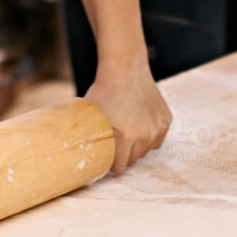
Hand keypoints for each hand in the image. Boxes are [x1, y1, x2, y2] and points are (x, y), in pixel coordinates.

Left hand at [85, 59, 171, 174]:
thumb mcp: (90, 117)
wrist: (125, 69)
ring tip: (127, 131)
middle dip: (124, 154)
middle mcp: (145, 134)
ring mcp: (158, 126)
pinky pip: (157, 138)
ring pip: (146, 150)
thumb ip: (86, 140)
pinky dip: (149, 135)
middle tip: (115, 142)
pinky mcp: (166, 119)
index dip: (110, 163)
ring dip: (137, 146)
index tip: (105, 156)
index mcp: (126, 136)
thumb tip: (70, 160)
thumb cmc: (104, 92)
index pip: (119, 167)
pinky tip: (139, 124)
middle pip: (133, 160)